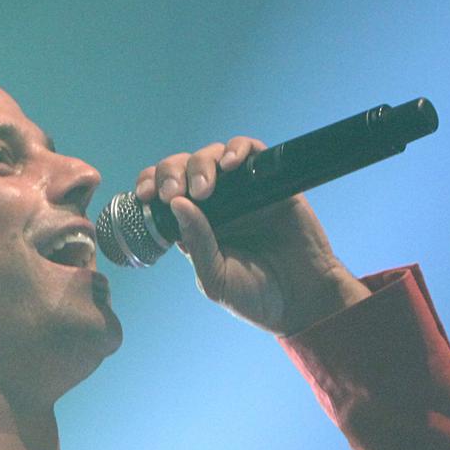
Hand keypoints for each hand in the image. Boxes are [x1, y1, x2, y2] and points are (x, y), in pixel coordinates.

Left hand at [134, 137, 369, 334]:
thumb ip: (196, 242)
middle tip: (173, 192)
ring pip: (213, 156)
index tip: (146, 195)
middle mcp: (216, 204)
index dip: (151, 184)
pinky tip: (231, 164)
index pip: (164, 193)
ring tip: (204, 188)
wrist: (303, 300)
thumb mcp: (214, 278)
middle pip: (183, 168)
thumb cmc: (256, 296)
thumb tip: (177, 204)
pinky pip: (252, 152)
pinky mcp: (271, 182)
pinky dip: (237, 149)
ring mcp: (243, 191)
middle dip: (170, 172)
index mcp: (194, 226)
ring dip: (201, 163)